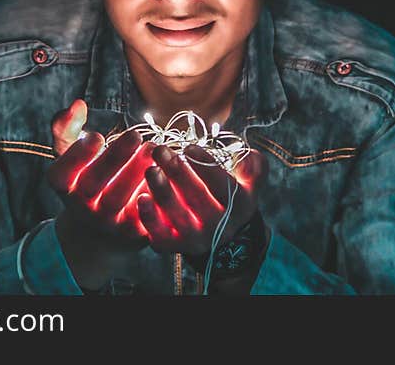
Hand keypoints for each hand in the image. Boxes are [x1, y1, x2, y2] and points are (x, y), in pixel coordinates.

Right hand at [46, 99, 152, 287]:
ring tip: (154, 149)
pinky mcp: (134, 232)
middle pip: (93, 184)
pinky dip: (156, 191)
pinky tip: (166, 169)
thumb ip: (67, 128)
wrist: (101, 233)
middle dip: (114, 158)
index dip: (76, 155)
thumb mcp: (71, 158)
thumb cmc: (87, 181)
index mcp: (65, 188)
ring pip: (120, 199)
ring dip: (138, 171)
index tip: (97, 135)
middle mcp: (82, 208)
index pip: (61, 175)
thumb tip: (78, 104)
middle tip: (136, 135)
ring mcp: (108, 222)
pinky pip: (145, 212)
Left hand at [136, 143, 267, 255]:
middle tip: (160, 151)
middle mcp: (219, 226)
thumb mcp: (249, 185)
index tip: (189, 147)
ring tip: (150, 170)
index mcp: (239, 206)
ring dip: (162, 192)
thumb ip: (254, 168)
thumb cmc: (229, 200)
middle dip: (178, 173)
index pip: (222, 184)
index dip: (206, 165)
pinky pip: (161, 235)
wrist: (222, 240)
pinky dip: (149, 219)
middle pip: (197, 198)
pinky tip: (140, 198)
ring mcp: (196, 239)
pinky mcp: (175, 247)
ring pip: (178, 216)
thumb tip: (249, 158)